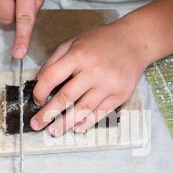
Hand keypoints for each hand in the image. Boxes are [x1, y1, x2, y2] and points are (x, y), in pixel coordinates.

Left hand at [30, 23, 148, 136]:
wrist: (135, 41)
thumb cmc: (102, 41)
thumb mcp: (75, 42)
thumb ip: (55, 60)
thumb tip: (40, 81)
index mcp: (78, 56)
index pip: (51, 77)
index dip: (40, 91)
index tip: (37, 100)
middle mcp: (93, 71)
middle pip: (66, 97)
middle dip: (48, 113)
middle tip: (37, 124)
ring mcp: (109, 84)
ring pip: (83, 109)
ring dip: (66, 123)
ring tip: (54, 131)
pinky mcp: (121, 94)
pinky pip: (101, 112)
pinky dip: (88, 122)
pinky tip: (77, 128)